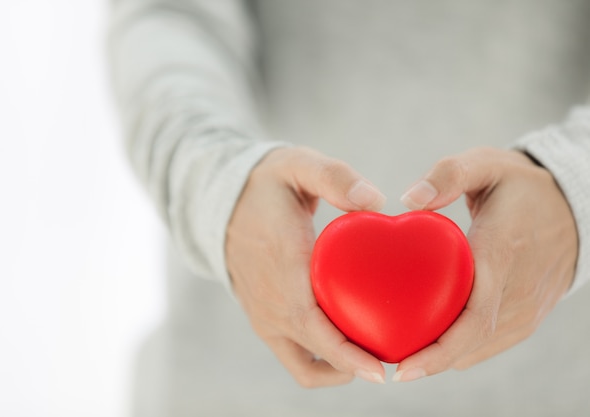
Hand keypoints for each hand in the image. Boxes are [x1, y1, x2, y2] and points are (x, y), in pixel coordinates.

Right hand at [226, 147, 386, 386]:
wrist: (221, 204)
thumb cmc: (268, 185)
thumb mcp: (297, 165)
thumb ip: (335, 177)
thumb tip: (376, 202)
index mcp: (282, 264)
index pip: (311, 322)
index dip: (346, 352)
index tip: (380, 369)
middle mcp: (270, 299)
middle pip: (316, 350)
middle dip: (357, 364)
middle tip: (401, 358)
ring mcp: (263, 315)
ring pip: (304, 365)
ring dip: (340, 369)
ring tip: (377, 358)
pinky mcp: (263, 320)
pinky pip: (294, 358)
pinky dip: (323, 366)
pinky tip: (350, 352)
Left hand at [394, 147, 577, 381]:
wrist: (575, 208)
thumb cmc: (520, 186)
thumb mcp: (487, 164)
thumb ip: (448, 174)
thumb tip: (408, 200)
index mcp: (501, 255)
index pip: (473, 316)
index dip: (438, 348)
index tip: (402, 366)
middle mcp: (517, 291)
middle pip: (472, 341)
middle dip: (430, 361)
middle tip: (389, 365)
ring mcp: (527, 308)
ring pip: (481, 348)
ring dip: (443, 358)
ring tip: (402, 356)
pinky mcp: (528, 315)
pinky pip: (491, 343)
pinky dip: (462, 350)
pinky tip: (432, 347)